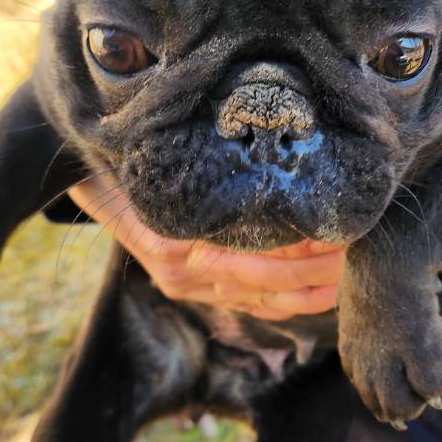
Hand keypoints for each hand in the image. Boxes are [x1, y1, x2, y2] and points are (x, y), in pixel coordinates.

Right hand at [66, 173, 344, 318]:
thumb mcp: (153, 157)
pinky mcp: (192, 292)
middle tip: (353, 254)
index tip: (334, 232)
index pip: (246, 257)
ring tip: (349, 276)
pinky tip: (321, 292)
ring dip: (306, 292)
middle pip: (259, 282)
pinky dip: (285, 302)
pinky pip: (245, 304)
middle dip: (311, 272)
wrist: (88, 183)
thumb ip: (196, 161)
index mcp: (174, 243)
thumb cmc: (129, 161)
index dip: (293, 252)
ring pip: (257, 299)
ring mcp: (186, 287)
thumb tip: (257, 136)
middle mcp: (180, 272)